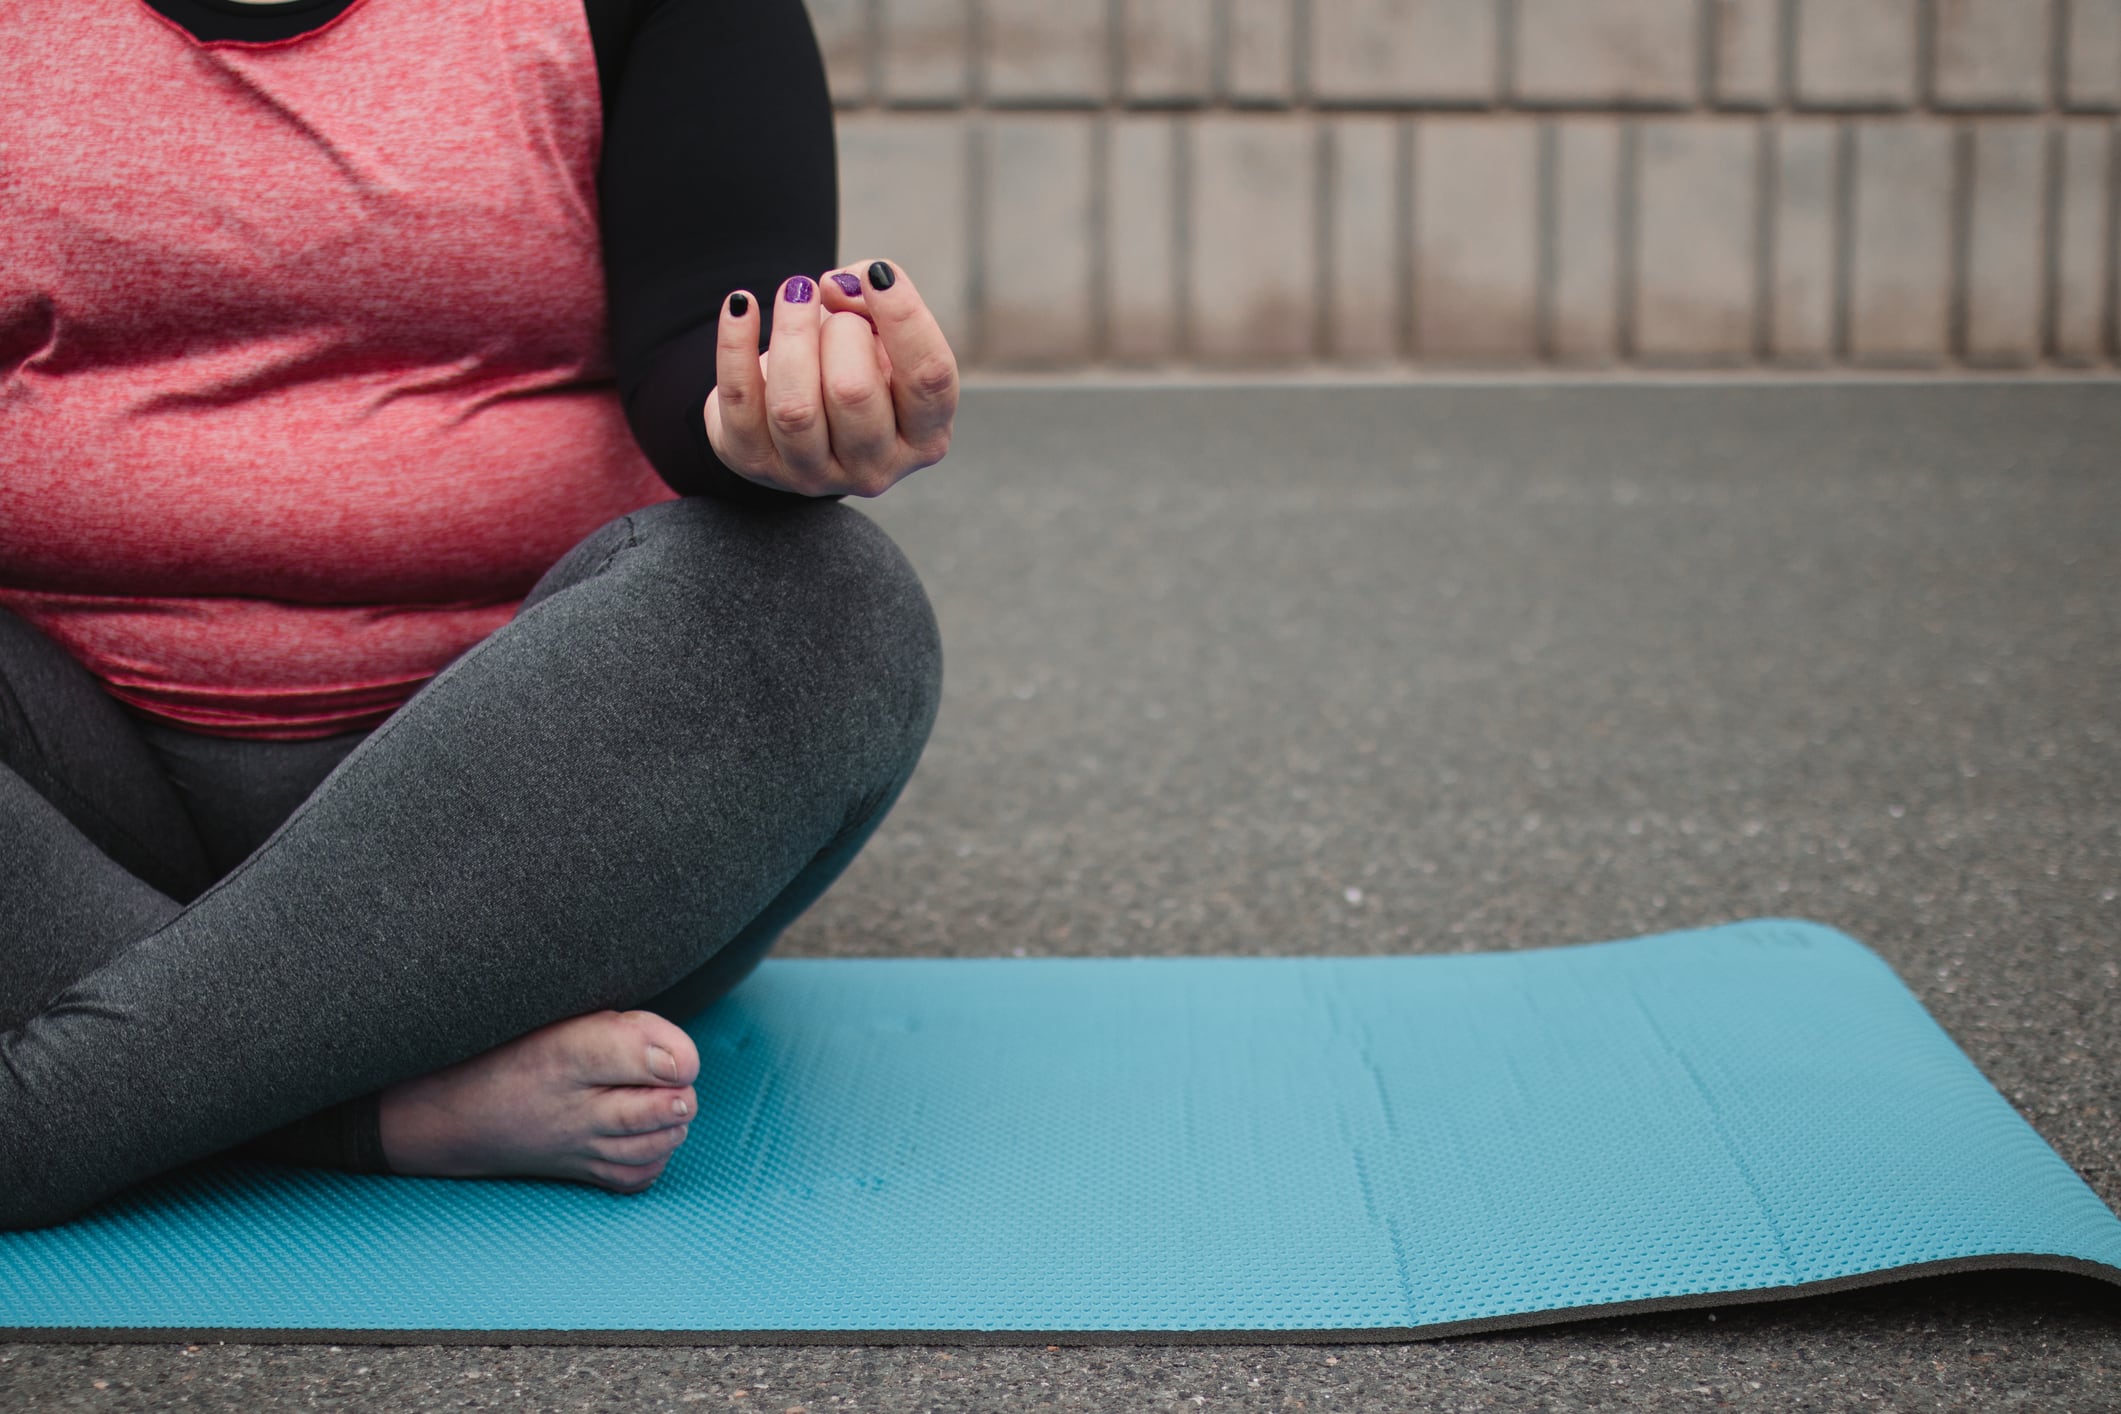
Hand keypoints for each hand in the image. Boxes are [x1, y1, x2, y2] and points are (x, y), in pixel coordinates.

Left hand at [704, 258, 958, 497]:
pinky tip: (742, 305)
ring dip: (791, 331)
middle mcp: (874, 468)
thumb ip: (876, 302)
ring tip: (795, 295)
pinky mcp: (753, 463)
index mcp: (924, 437)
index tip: (878, 275)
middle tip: (835, 311)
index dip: (904, 317)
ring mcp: (812, 475)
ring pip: (794, 407)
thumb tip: (835, 288)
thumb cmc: (854, 366)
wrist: (797, 413)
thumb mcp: (882, 336)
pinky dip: (735, 341)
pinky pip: (739, 399)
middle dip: (841, 330)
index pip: (927, 377)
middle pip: (853, 391)